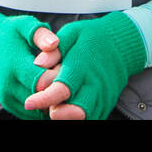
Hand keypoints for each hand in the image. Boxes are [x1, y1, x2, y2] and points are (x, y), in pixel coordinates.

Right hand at [0, 13, 58, 119]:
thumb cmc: (10, 34)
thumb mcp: (23, 25)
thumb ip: (40, 33)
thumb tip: (54, 44)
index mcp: (14, 65)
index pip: (42, 80)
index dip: (57, 75)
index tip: (62, 65)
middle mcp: (9, 85)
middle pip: (41, 97)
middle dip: (56, 89)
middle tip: (62, 76)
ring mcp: (8, 98)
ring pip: (37, 109)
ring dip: (50, 100)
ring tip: (54, 82)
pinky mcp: (9, 105)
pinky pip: (31, 113)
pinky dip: (43, 106)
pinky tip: (47, 91)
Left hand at [24, 12, 146, 120]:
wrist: (122, 45)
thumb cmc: (92, 38)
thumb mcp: (72, 33)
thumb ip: (54, 50)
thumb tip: (37, 64)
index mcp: (83, 65)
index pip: (63, 88)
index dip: (44, 98)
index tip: (29, 102)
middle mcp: (95, 84)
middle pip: (77, 110)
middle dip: (58, 113)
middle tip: (46, 107)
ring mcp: (103, 97)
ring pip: (85, 117)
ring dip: (67, 117)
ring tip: (55, 107)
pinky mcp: (106, 105)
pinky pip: (92, 118)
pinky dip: (76, 117)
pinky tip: (66, 109)